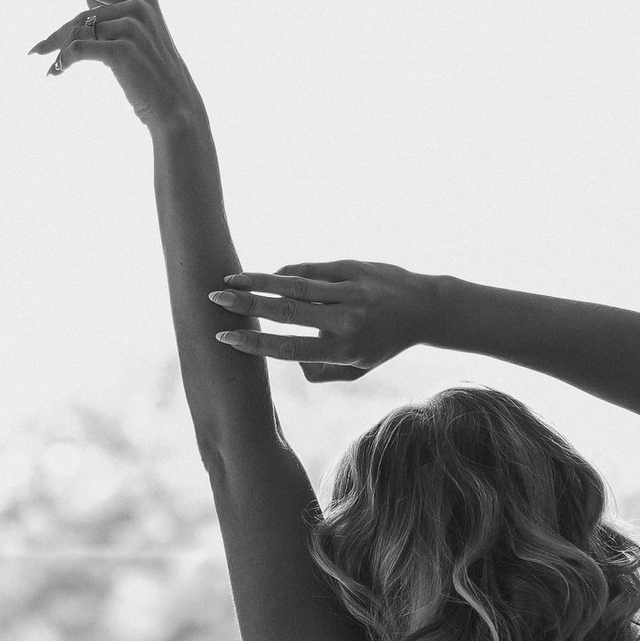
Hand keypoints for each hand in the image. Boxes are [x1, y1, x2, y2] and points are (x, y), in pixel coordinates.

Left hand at [29, 0, 206, 130]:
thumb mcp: (139, 34)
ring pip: (78, 33)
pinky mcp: (122, 50)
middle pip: (83, 15)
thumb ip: (114, 11)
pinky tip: (58, 72)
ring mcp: (132, 27)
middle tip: (36, 50)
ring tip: (51, 68)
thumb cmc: (153, 74)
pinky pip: (78, 50)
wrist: (175, 108)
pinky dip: (64, 61)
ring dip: (58, 52)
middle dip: (57, 34)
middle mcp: (139, 7)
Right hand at [208, 261, 435, 384]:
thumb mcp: (357, 369)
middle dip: (246, 305)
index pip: (291, 347)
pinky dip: (287, 273)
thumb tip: (288, 359)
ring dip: (259, 281)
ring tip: (230, 279)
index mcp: (345, 350)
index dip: (255, 343)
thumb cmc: (383, 343)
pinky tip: (267, 276)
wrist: (424, 308)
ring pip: (296, 285)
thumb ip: (320, 371)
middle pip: (287, 312)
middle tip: (215, 299)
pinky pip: (312, 270)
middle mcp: (347, 321)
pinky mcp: (353, 268)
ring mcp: (350, 291)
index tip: (224, 337)